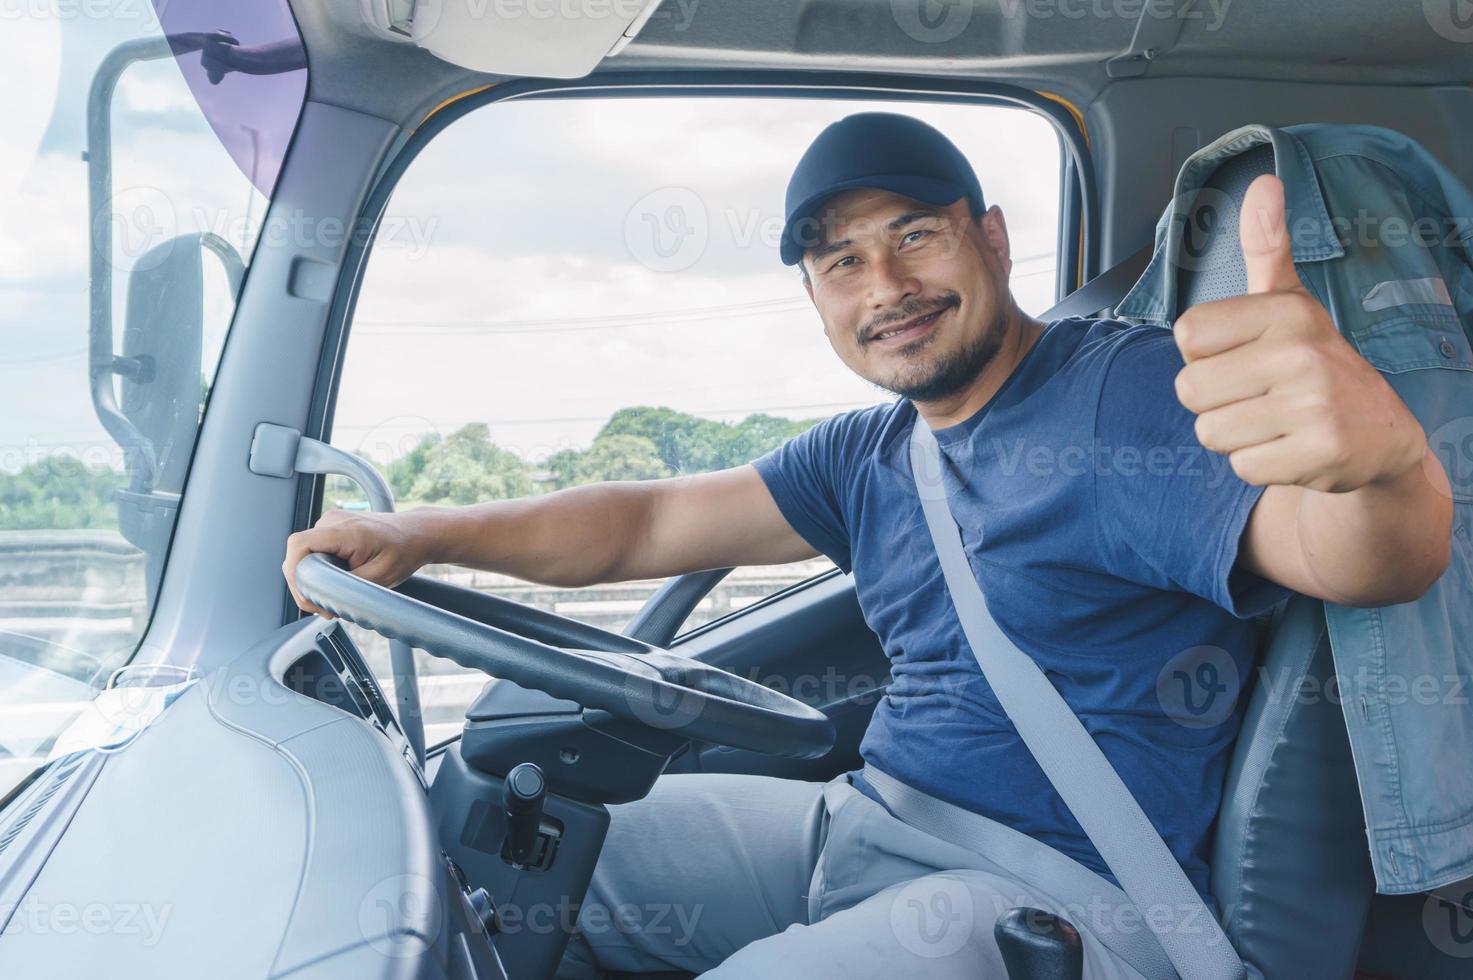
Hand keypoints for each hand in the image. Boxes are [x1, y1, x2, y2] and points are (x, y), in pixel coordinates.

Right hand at [282, 509, 434, 617]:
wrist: (417, 533)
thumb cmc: (405, 551)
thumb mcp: (380, 577)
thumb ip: (347, 587)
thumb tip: (322, 598)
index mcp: (344, 530)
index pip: (299, 545)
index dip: (295, 574)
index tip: (307, 597)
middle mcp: (332, 521)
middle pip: (298, 555)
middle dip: (305, 585)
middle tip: (325, 608)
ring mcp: (331, 522)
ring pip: (304, 555)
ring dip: (312, 579)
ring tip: (333, 598)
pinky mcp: (332, 528)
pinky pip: (314, 551)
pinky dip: (319, 570)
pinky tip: (335, 583)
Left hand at [1172, 174, 1426, 492]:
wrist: (1380, 435)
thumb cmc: (1315, 365)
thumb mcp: (1292, 304)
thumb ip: (1268, 248)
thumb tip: (1263, 183)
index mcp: (1286, 313)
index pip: (1186, 334)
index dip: (1204, 353)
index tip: (1242, 355)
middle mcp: (1301, 355)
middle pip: (1189, 389)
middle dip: (1214, 402)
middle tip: (1258, 396)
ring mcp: (1313, 407)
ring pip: (1210, 432)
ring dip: (1234, 436)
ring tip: (1274, 422)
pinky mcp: (1319, 455)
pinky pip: (1241, 467)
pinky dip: (1260, 465)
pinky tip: (1291, 448)